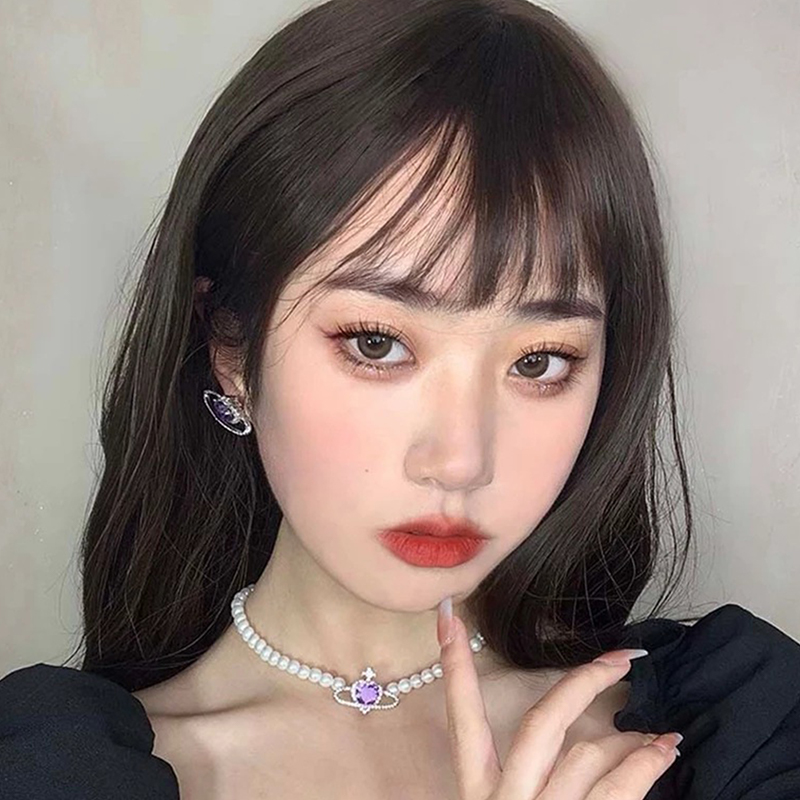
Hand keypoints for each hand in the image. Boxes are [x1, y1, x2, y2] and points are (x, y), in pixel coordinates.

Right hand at [437, 600, 680, 799]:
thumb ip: (512, 776)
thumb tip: (563, 737)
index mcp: (477, 793)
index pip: (461, 717)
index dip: (453, 665)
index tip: (448, 616)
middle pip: (542, 724)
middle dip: (583, 683)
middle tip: (622, 657)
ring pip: (588, 758)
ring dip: (629, 740)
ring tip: (658, 734)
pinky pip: (617, 794)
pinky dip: (643, 767)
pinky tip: (662, 754)